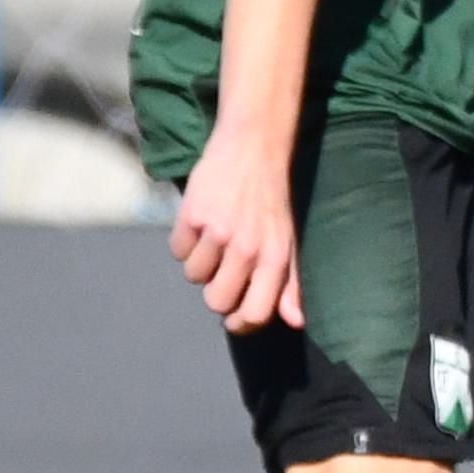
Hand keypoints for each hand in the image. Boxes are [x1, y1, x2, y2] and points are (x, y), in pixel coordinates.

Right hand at [169, 116, 304, 333]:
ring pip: (194, 276)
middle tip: (223, 270)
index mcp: (276, 257)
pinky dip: (184, 241)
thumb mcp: (289, 240)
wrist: (253, 148)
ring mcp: (219, 232)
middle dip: (216, 292)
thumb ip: (291, 283)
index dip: (241, 324)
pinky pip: (177, 251)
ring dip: (200, 262)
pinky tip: (200, 222)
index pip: (256, 313)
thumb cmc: (271, 201)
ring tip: (214, 237)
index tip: (233, 319)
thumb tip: (296, 322)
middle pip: (217, 302)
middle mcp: (249, 247)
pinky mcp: (193, 215)